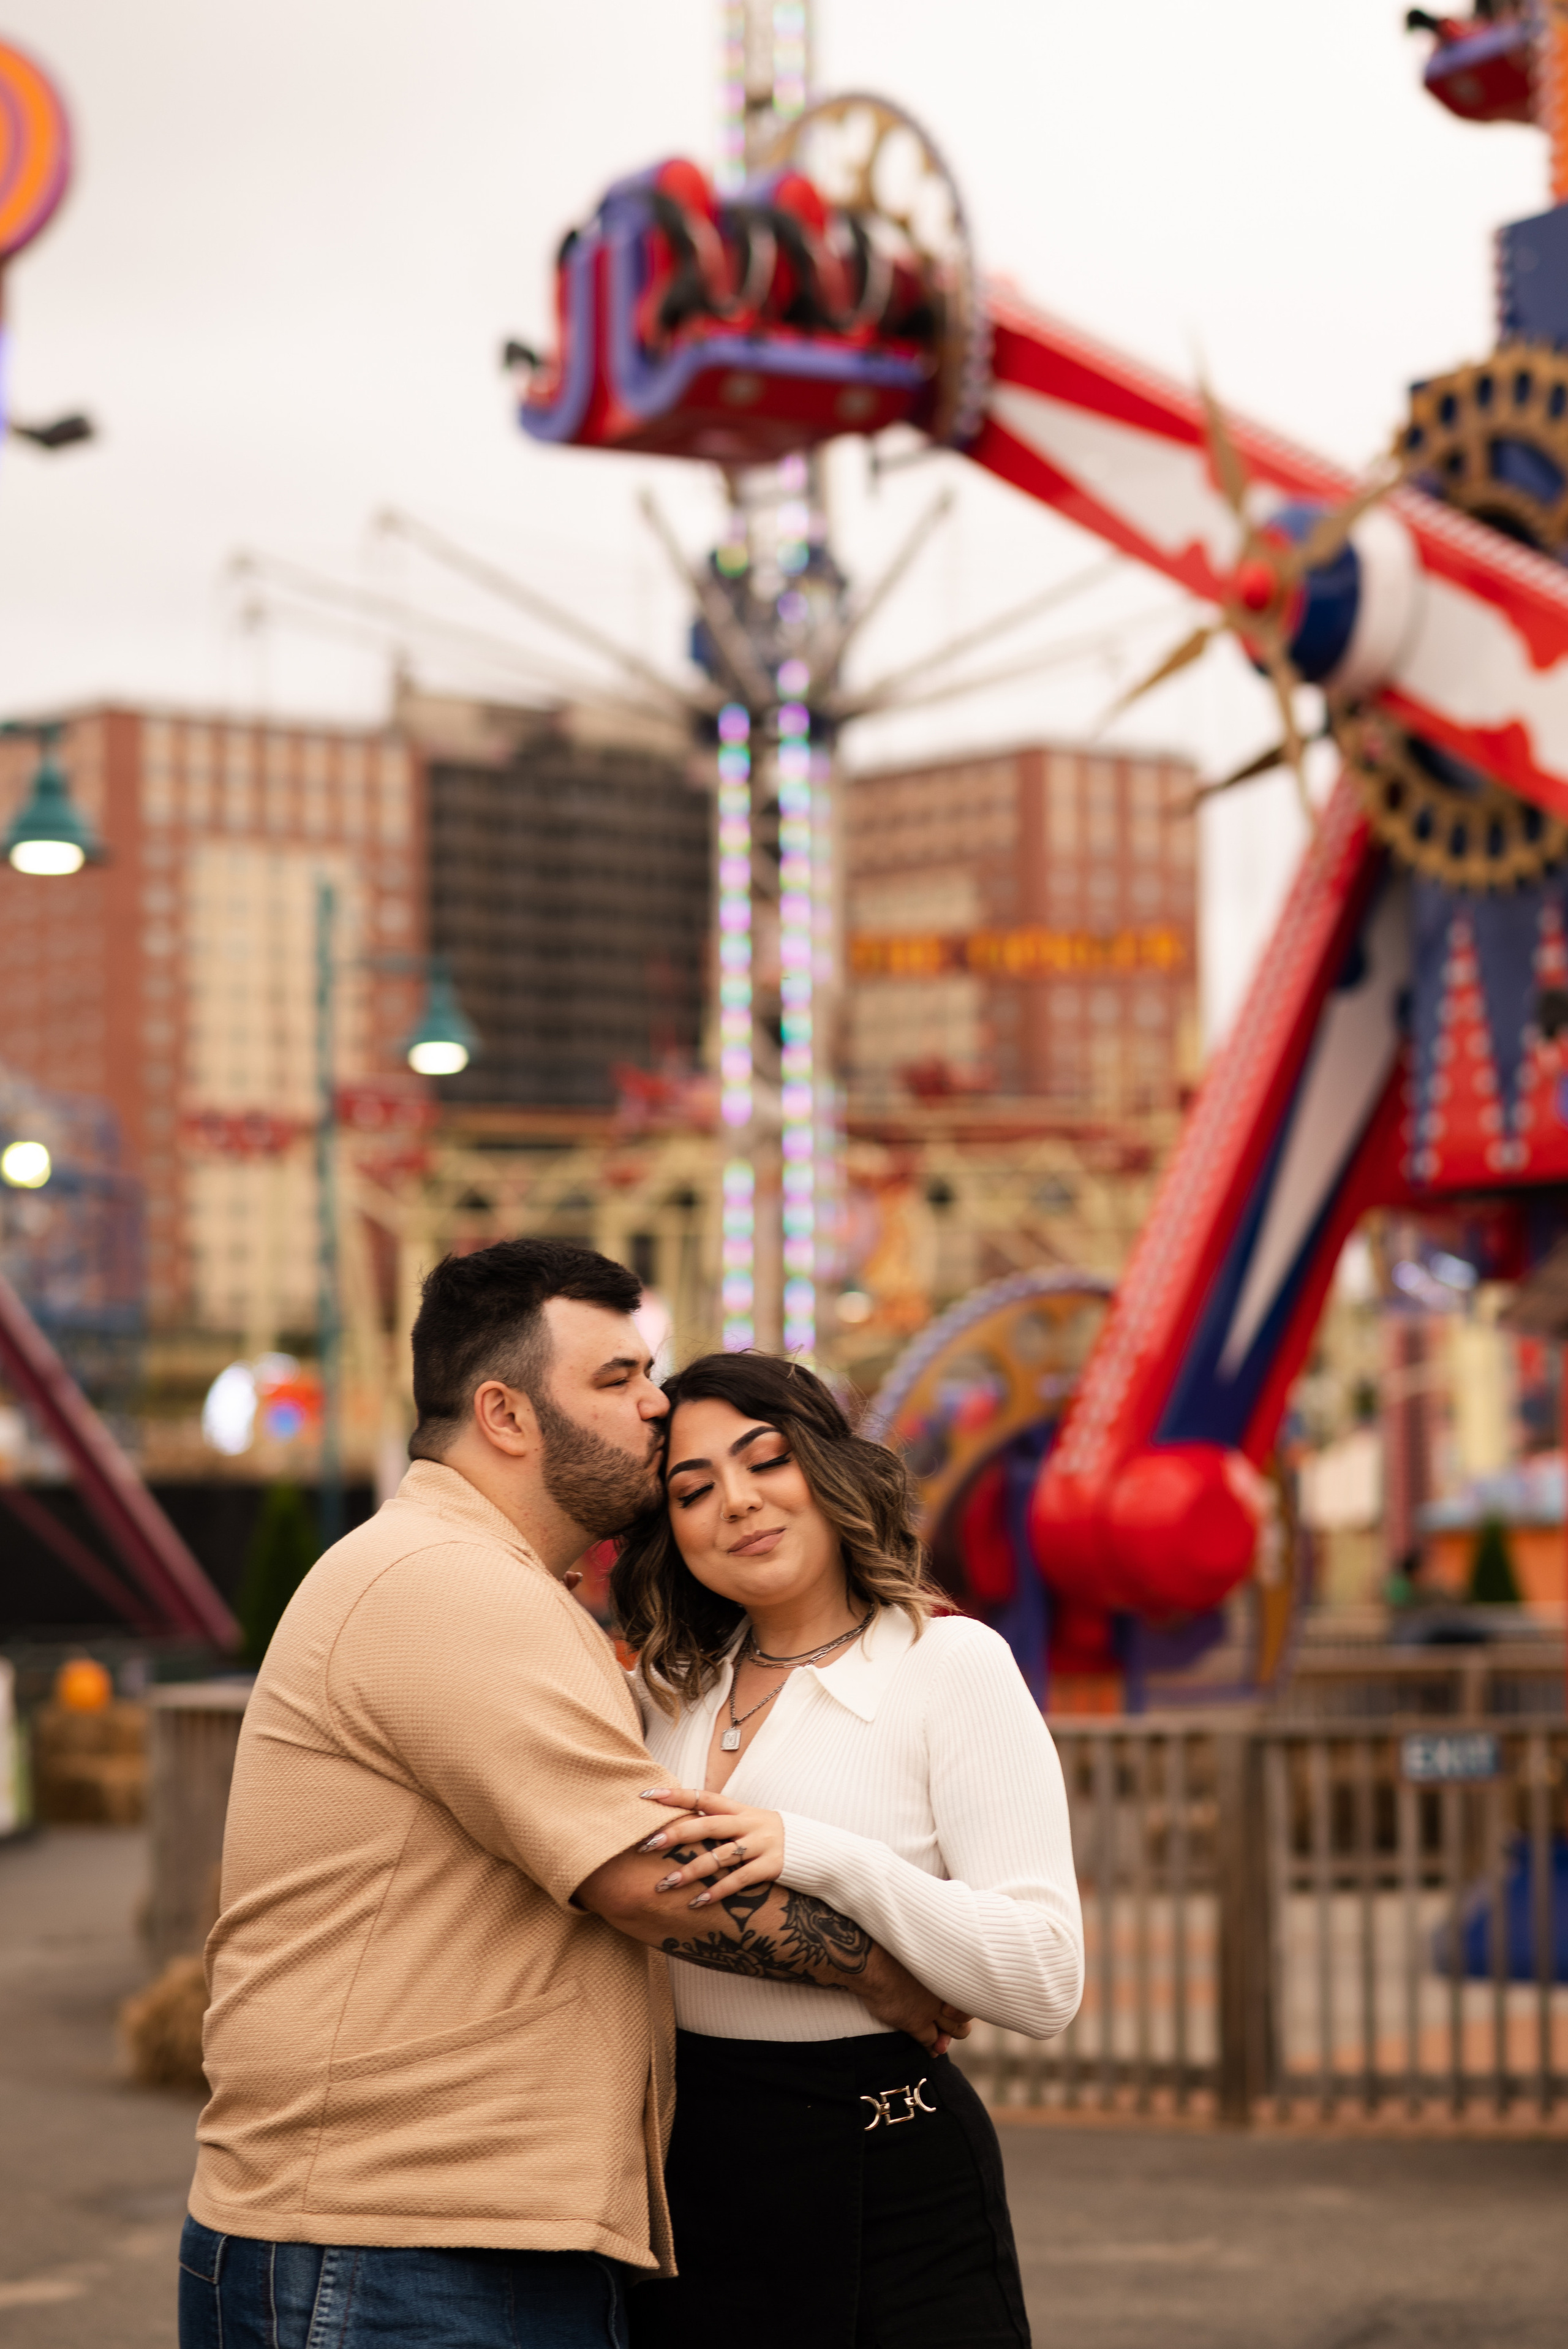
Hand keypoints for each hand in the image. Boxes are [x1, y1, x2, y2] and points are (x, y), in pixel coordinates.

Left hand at [637, 1784, 783, 1907]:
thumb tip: (679, 1821)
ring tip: (666, 1883)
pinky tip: (697, 1902)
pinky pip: (739, 1880)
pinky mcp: (770, 1866)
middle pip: (707, 1825)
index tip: (646, 1795)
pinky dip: (717, 1891)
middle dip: (676, 1834)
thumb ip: (718, 1821)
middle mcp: (748, 1823)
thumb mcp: (746, 1821)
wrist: (813, 1849)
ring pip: (719, 1856)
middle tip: (648, 1845)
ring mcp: (760, 1844)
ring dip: (690, 1871)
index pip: (703, 1796)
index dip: (675, 1795)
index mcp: (738, 1809)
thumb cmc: (767, 1836)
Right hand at [858, 1946, 973, 2055]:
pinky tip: (931, 2051)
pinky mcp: (917, 2022)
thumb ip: (932, 1967)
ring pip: (953, 2030)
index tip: (950, 2009)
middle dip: (957, 2024)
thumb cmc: (889, 1951)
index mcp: (949, 1971)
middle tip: (947, 2027)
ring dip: (947, 2037)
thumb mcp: (919, 1954)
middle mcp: (945, 1990)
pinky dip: (931, 2047)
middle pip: (963, 2014)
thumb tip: (938, 1973)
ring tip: (942, 2042)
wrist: (871, 1961)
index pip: (967, 1995)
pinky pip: (930, 2040)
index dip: (961, 2005)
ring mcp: (932, 2008)